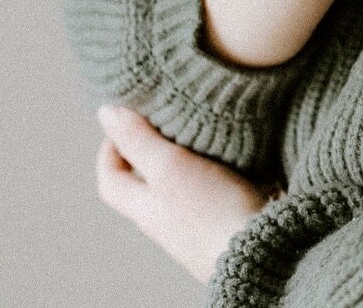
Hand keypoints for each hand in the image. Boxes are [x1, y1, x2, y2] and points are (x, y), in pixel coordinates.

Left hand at [94, 104, 272, 285]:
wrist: (256, 250)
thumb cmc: (208, 211)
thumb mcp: (168, 167)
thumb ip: (139, 140)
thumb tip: (105, 112)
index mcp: (145, 207)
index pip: (111, 180)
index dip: (110, 148)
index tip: (127, 118)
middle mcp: (166, 217)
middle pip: (144, 182)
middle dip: (150, 147)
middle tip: (166, 116)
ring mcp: (196, 220)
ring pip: (180, 182)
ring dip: (186, 154)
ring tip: (202, 126)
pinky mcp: (225, 217)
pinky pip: (212, 187)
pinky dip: (217, 165)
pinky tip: (234, 150)